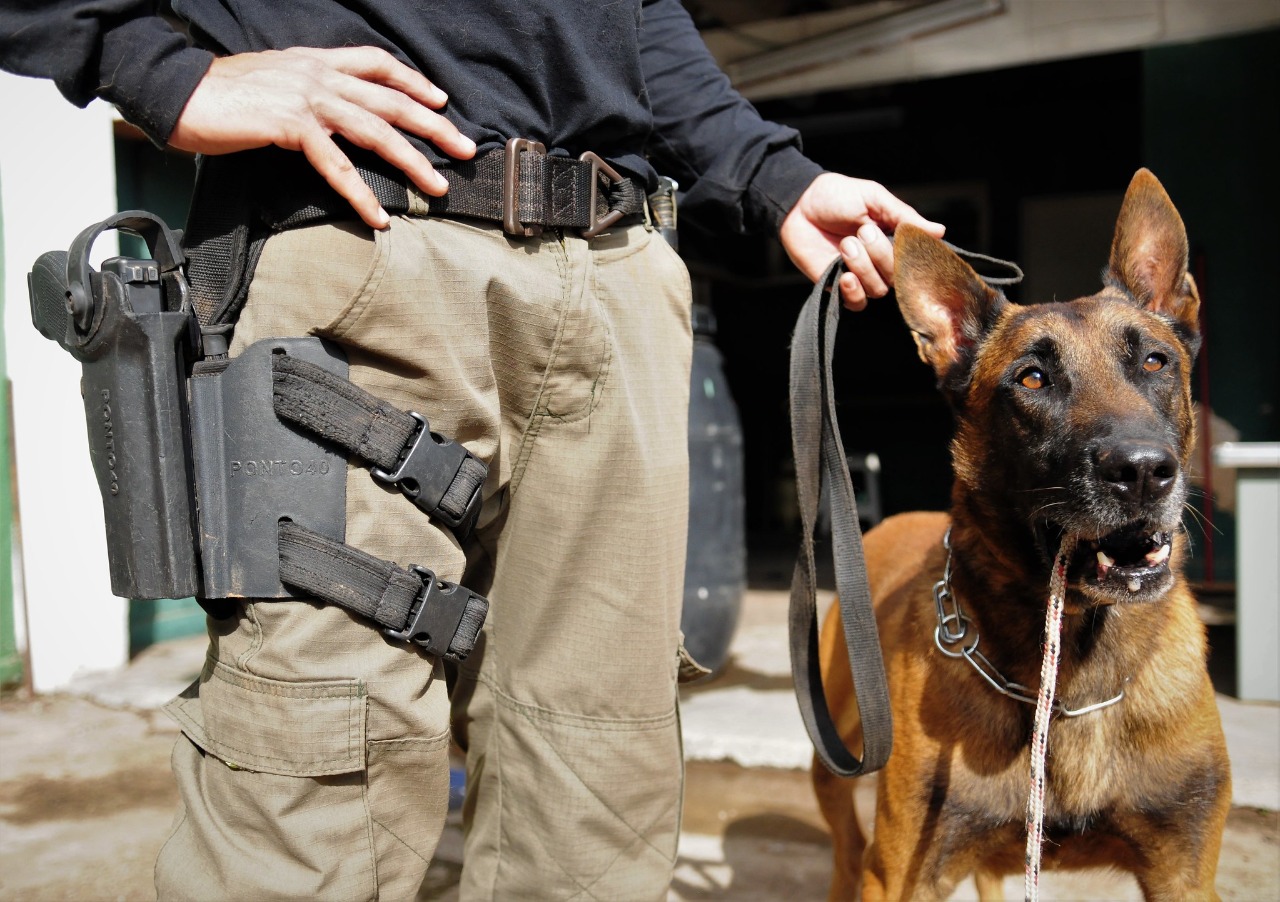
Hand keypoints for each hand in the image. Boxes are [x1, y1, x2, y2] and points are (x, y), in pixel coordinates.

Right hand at [168, 47, 476, 228]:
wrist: (178, 93)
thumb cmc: (224, 95)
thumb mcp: (276, 82)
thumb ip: (309, 92)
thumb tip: (331, 112)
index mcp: (318, 61)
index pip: (378, 64)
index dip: (414, 82)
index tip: (441, 102)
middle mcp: (319, 74)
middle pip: (391, 100)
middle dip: (434, 127)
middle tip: (467, 151)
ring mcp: (307, 98)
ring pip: (375, 130)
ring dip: (412, 161)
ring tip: (438, 187)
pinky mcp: (290, 126)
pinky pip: (335, 164)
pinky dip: (359, 193)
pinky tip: (378, 217)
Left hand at [780, 173, 945, 309]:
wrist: (799, 204)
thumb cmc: (837, 196)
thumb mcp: (874, 198)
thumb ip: (904, 216)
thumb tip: (940, 232)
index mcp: (894, 240)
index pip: (916, 260)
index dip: (914, 256)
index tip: (905, 241)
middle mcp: (880, 261)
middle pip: (897, 276)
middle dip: (881, 254)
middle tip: (862, 231)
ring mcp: (860, 276)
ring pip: (878, 289)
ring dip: (863, 266)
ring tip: (846, 244)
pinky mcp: (838, 287)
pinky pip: (856, 303)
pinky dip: (854, 292)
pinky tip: (845, 275)